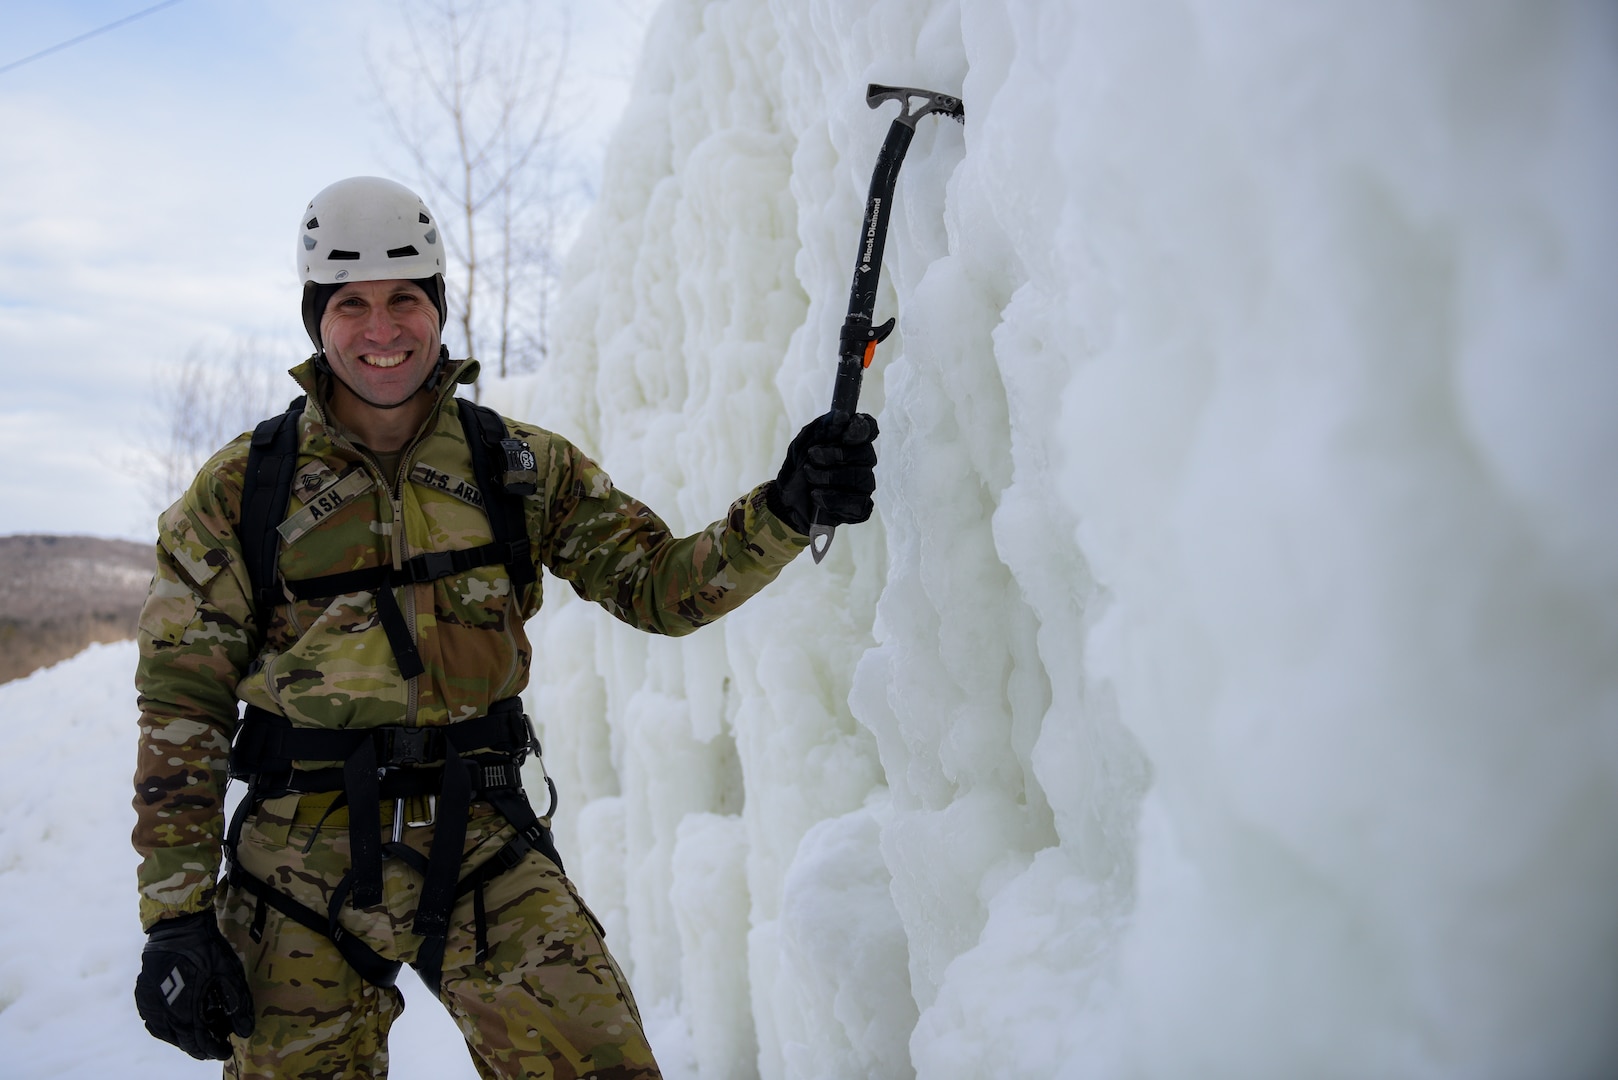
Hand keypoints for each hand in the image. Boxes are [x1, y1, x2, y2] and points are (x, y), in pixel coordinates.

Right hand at [133, 911, 254, 1059]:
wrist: (178, 927)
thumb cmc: (207, 950)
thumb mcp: (228, 975)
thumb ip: (237, 1005)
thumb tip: (245, 1032)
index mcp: (186, 1010)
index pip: (199, 1042)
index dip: (213, 1050)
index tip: (225, 1052)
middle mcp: (164, 1012)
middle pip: (182, 1040)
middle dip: (199, 1046)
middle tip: (213, 1045)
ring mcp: (151, 1004)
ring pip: (166, 1034)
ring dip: (182, 1039)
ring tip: (197, 1037)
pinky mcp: (143, 995)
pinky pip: (153, 1021)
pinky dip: (166, 1028)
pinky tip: (176, 1025)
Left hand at [767, 411, 877, 534]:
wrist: (785, 500)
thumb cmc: (798, 468)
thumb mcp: (802, 444)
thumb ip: (822, 428)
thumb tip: (842, 417)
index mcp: (851, 441)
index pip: (869, 428)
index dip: (861, 429)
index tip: (844, 435)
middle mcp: (862, 463)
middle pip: (865, 453)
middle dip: (836, 454)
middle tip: (812, 456)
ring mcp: (863, 486)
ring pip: (861, 478)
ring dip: (830, 477)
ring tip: (809, 477)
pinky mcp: (860, 508)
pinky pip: (859, 503)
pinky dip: (835, 499)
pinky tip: (817, 496)